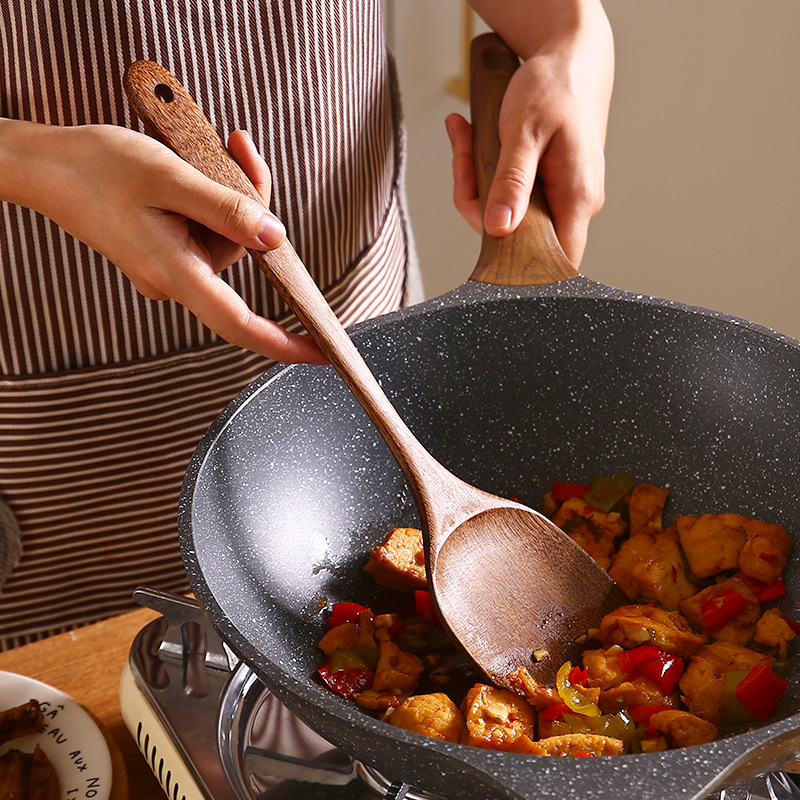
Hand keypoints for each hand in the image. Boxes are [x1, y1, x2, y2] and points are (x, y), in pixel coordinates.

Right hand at [5, 121, 324, 362]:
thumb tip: (275, 239)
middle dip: (252, 203)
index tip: (319, 353)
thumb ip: (227, 210)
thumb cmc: (97, 168)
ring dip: (230, 193)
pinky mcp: (167, 250)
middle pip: (240, 254)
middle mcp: (175, 278)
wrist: (46, 164)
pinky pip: (207, 230)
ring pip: (226, 237)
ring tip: (206, 150)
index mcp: (175, 272)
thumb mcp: (169, 178)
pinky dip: (213, 199)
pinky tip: (197, 167)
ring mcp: (170, 266)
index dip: (283, 343)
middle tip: (240, 148)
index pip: (239, 324)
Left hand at [448, 0, 613, 266]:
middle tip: (464, 162)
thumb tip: (499, 228)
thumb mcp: (525, 132)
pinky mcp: (542, 187)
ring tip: (465, 137)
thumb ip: (512, 182)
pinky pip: (505, 194)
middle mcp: (572, 204)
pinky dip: (482, 170)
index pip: (558, 261)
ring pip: (505, 214)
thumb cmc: (554, 89)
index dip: (525, 272)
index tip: (488, 258)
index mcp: (577, 198)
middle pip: (518, 237)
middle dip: (480, 205)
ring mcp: (557, 196)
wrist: (566, 59)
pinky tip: (469, 138)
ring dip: (475, 180)